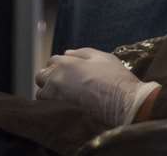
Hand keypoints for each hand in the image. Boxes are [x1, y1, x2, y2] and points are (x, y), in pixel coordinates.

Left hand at [35, 47, 160, 127]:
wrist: (124, 104)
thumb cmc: (115, 78)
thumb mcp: (102, 57)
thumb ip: (82, 53)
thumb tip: (67, 53)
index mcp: (65, 63)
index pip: (52, 61)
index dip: (60, 66)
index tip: (67, 73)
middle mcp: (56, 79)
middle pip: (41, 77)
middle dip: (49, 79)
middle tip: (63, 86)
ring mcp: (55, 97)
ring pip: (42, 94)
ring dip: (49, 95)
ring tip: (65, 99)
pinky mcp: (59, 114)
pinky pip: (48, 109)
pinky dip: (53, 108)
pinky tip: (65, 109)